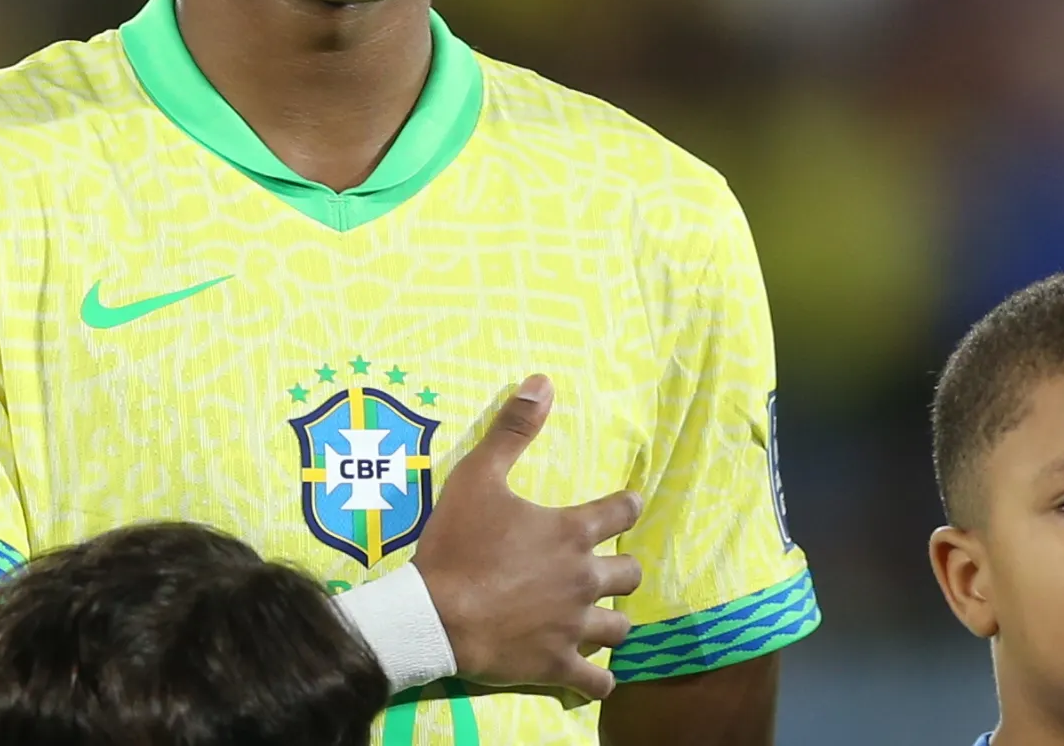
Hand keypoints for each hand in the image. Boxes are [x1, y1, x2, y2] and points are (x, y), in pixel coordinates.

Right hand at [413, 374, 642, 699]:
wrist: (433, 614)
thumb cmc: (457, 543)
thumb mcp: (478, 476)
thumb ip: (513, 430)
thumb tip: (543, 382)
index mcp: (571, 532)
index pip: (621, 513)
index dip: (627, 506)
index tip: (627, 506)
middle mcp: (583, 578)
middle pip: (630, 574)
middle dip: (622, 569)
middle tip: (606, 569)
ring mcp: (574, 626)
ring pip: (620, 627)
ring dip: (612, 621)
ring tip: (600, 619)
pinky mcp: (558, 664)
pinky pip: (597, 680)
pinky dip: (598, 677)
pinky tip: (593, 673)